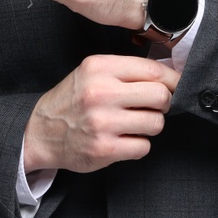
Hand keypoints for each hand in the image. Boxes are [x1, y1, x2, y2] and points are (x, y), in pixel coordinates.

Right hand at [23, 54, 178, 172]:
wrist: (40, 132)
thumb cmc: (72, 101)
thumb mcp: (91, 73)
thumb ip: (125, 71)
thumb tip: (169, 76)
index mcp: (99, 68)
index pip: (152, 70)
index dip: (172, 79)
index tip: (176, 85)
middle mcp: (100, 93)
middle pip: (161, 96)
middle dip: (164, 103)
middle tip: (153, 107)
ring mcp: (102, 122)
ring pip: (156, 123)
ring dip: (151, 126)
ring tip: (134, 124)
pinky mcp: (104, 149)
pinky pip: (144, 147)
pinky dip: (138, 145)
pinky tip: (124, 140)